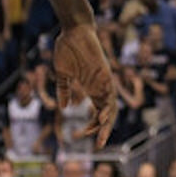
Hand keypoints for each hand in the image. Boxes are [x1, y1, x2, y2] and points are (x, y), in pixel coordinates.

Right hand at [53, 24, 117, 147]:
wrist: (75, 30)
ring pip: (112, 105)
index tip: (82, 136)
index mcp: (93, 88)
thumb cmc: (68, 49)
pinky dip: (108, 105)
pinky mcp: (105, 73)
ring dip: (108, 122)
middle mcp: (101, 86)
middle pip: (108, 112)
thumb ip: (65, 90)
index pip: (98, 111)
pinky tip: (103, 115)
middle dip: (104, 130)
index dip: (94, 125)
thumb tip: (63, 107)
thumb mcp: (64, 74)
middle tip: (100, 146)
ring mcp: (104, 80)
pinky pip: (110, 92)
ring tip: (101, 136)